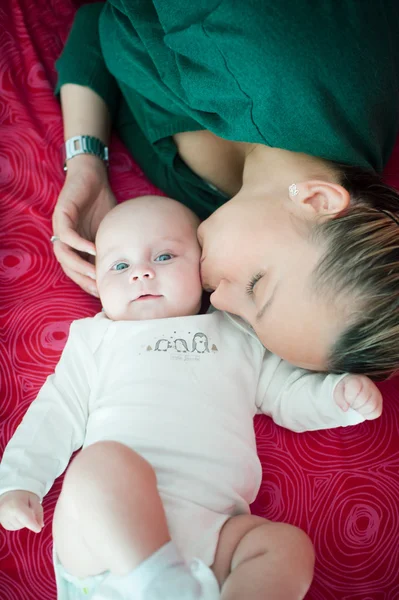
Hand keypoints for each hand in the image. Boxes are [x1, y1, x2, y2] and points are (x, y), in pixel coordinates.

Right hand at [0, 490, 42, 532]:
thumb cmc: (23, 494)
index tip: (38, 529)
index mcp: (16, 505)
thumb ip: (38, 512)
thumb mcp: (34, 499)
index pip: (26, 518)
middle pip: (23, 524)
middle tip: (28, 508)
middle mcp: (6, 513)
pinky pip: (13, 528)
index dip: (33, 525)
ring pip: (18, 527)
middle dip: (29, 519)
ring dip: (23, 522)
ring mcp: (2, 518)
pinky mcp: (1, 522)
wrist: (10, 491)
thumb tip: (40, 525)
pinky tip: (17, 515)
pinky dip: (18, 523)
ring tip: (22, 510)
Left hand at [52, 156, 116, 296]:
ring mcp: (61, 228)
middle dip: (84, 281)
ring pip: (64, 255)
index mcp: (76, 247)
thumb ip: (113, 247)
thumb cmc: (102, 203)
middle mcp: (65, 241)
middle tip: (99, 290)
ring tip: (96, 274)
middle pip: (69, 268)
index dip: (90, 284)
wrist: (92, 175)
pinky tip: (94, 250)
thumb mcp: (110, 231)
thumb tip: (130, 267)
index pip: (79, 272)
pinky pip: (67, 235)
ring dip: (79, 267)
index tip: (103, 294)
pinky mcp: (61, 215)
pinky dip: (80, 244)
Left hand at [334, 375, 382, 419]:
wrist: (353, 387)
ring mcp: (376, 393)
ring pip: (371, 407)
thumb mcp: (338, 391)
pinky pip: (376, 413)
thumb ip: (340, 399)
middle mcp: (369, 384)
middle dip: (355, 405)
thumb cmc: (345, 390)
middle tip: (351, 404)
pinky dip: (368, 414)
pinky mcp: (380, 402)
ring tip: (357, 406)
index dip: (349, 398)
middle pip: (363, 400)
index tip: (346, 399)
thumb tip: (346, 409)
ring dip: (361, 410)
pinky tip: (362, 409)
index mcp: (356, 379)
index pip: (355, 389)